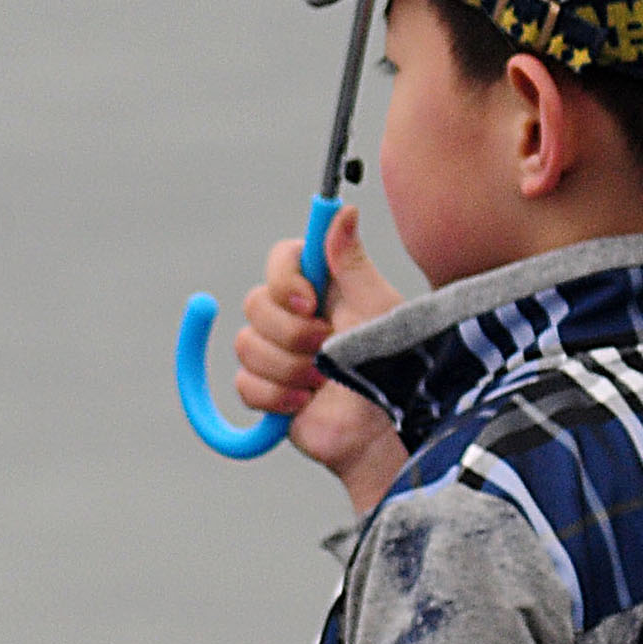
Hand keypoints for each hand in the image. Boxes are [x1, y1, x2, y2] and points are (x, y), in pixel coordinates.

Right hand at [236, 207, 408, 512]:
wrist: (388, 433)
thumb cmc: (398, 368)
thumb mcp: (378, 308)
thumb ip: (352, 262)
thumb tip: (343, 210)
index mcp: (323, 288)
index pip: (280, 260)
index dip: (285, 279)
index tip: (310, 301)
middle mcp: (296, 317)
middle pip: (255, 303)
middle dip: (292, 334)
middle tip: (329, 351)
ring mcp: (279, 354)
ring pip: (246, 346)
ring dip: (289, 368)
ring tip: (324, 382)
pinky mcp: (268, 392)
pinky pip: (244, 385)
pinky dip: (274, 396)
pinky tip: (305, 403)